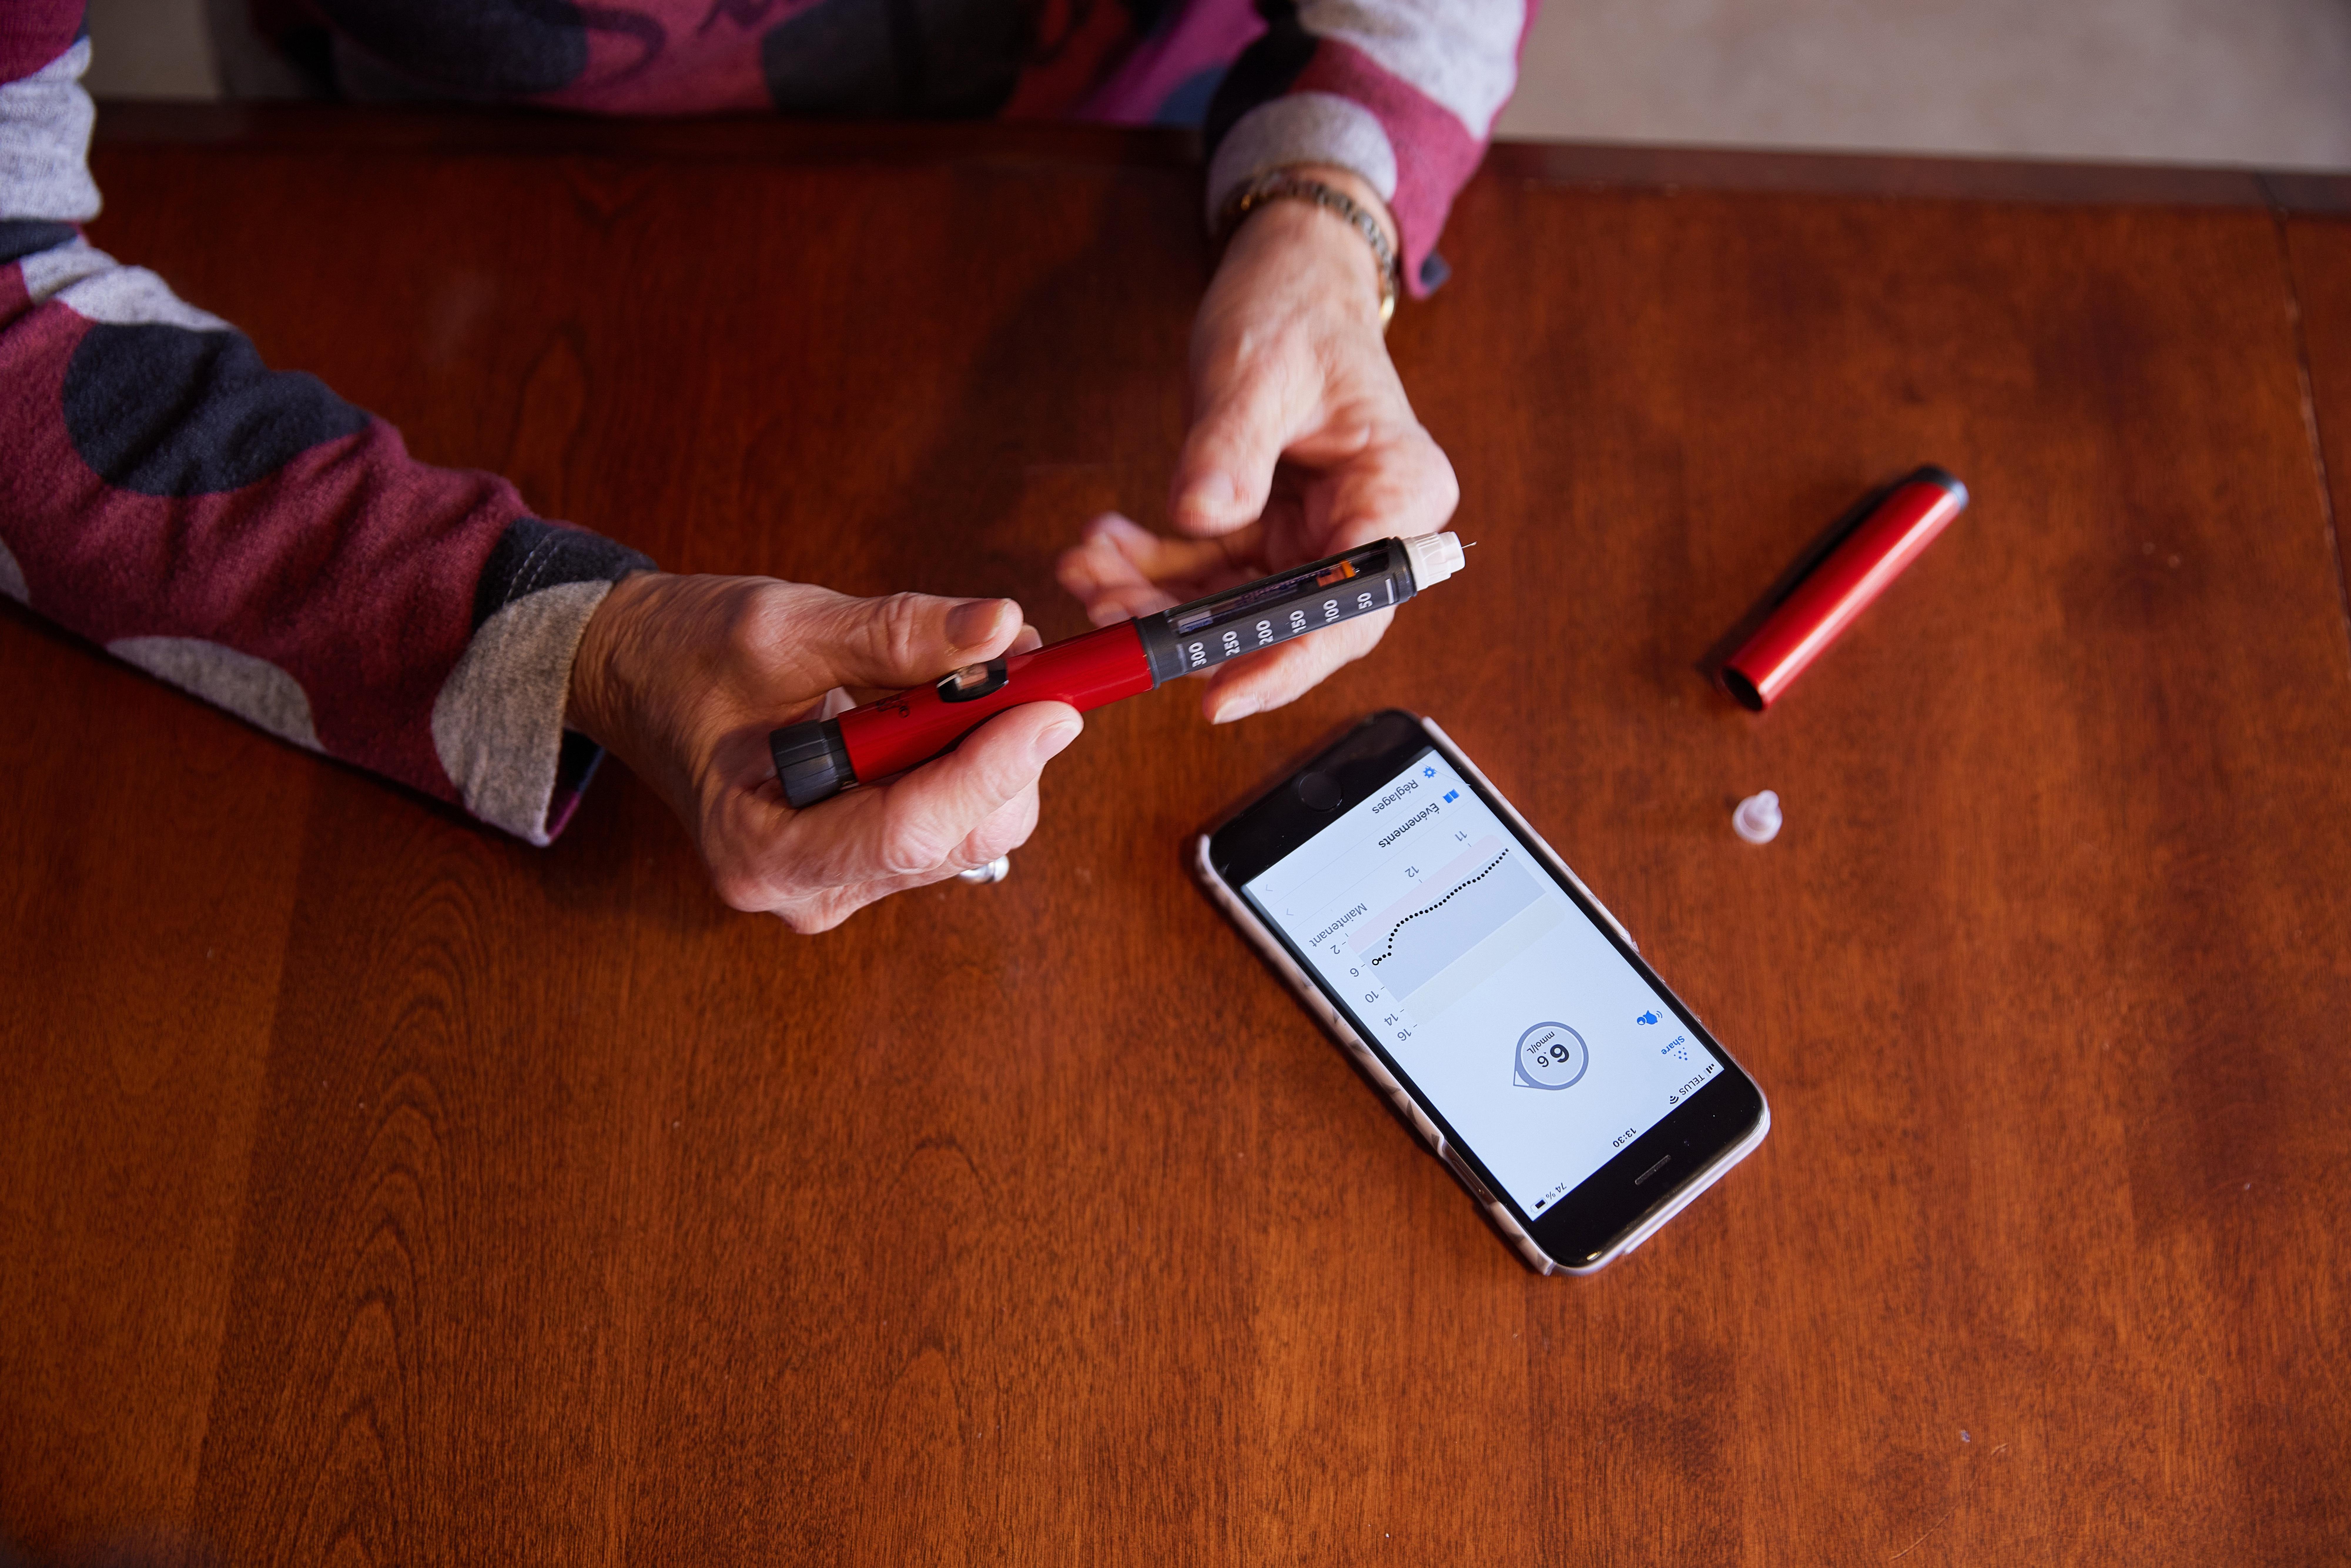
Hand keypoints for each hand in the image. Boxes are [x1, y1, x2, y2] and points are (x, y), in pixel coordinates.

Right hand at [566, 573, 1080, 930]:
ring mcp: (837, 881)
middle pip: (956, 842)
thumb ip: (895, 633)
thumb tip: (1001, 628)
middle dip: (1004, 755)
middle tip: (1030, 666)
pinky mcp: (863, 859)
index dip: (991, 766)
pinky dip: (968, 757)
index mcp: (760, 851)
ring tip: (977, 670)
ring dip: (992, 749)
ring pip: (966, 833)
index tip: (1055, 706)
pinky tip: (947, 704)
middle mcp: (804, 888)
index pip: (911, 829)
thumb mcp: (784, 626)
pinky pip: (947, 818)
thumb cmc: (686, 653)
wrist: (637, 674)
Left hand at [1057, 164, 1458, 722]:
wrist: (1288, 277)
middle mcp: (1368, 529)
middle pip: (1288, 619)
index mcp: (1399, 493)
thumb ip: (1230, 446)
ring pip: (1235, 606)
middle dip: (1192, 630)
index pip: (1352, 606)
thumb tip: (1201, 514)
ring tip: (1087, 573)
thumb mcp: (1256, 369)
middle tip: (1110, 618)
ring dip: (1155, 600)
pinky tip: (1101, 549)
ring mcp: (1318, 536)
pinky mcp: (1272, 533)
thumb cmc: (1294, 310)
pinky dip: (1152, 570)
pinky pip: (1209, 574)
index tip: (1215, 693)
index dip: (1284, 659)